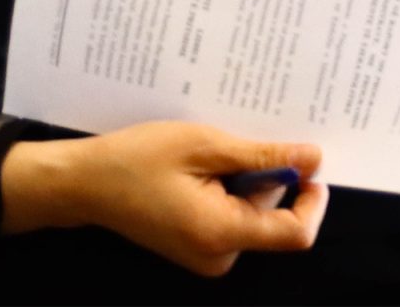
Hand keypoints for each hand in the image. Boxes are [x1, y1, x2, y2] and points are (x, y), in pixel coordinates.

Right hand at [0, 122, 327, 276]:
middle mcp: (218, 255)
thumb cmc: (137, 159)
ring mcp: (207, 254)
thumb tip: (314, 159)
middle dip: (265, 178)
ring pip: (253, 213)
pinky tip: (201, 169)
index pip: (296, 233)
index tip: (306, 163)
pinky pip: (233, 216)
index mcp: (221, 234)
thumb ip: (263, 157)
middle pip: (274, 217)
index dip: (312, 200)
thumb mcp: (205, 146)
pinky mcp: (198, 246)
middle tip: (233, 145)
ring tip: (208, 156)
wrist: (85, 183)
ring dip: (243, 180)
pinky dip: (229, 190)